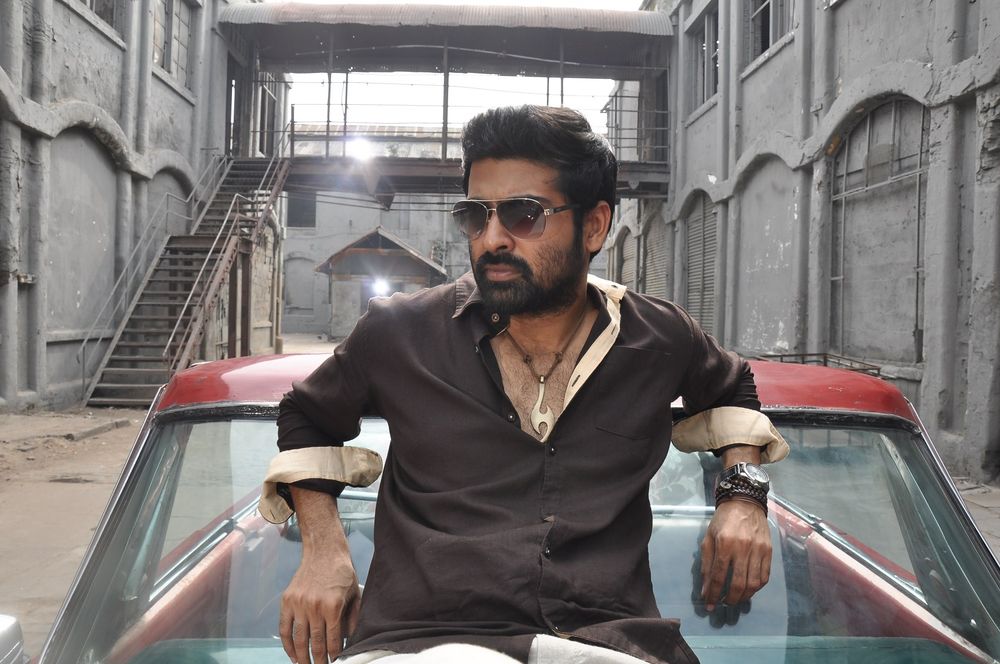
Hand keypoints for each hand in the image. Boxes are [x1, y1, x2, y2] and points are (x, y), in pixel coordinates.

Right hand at [279, 487, 360, 663]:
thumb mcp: (355, 594)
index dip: (334, 655)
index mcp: (333, 606)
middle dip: (319, 660)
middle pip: (315, 643)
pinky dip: (287, 644)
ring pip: (299, 639)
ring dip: (302, 657)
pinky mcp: (287, 600)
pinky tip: (292, 654)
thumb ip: (353, 618)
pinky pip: (284, 628)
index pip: (333, 640)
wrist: (323, 551)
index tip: (335, 663)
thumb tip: (349, 640)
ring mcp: (298, 604)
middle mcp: (314, 606)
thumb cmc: (342, 572)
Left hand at [700, 499, 770, 610]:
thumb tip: (706, 589)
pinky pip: (765, 576)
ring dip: (744, 597)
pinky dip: (757, 588)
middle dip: (730, 599)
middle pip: (739, 583)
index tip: (709, 604)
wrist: (745, 502)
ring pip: (754, 583)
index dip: (714, 593)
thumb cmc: (723, 520)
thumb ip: (706, 564)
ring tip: (735, 600)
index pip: (719, 576)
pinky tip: (749, 590)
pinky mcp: (769, 551)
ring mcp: (759, 550)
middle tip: (723, 604)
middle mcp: (743, 548)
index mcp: (725, 544)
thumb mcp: (708, 538)